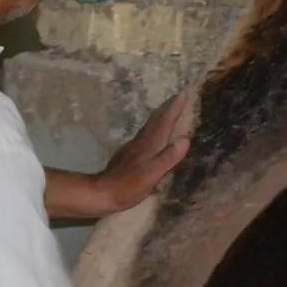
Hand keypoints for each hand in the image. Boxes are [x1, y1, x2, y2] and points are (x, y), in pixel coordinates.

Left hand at [87, 93, 192, 216]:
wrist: (101, 193)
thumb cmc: (128, 186)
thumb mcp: (152, 174)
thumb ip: (168, 157)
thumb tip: (185, 139)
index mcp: (149, 145)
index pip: (164, 122)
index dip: (174, 108)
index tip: (184, 93)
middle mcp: (141, 142)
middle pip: (156, 121)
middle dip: (168, 108)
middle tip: (178, 97)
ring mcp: (133, 148)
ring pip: (150, 127)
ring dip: (160, 118)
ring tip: (168, 112)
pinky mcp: (128, 156)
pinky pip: (145, 136)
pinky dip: (153, 130)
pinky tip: (153, 135)